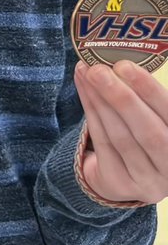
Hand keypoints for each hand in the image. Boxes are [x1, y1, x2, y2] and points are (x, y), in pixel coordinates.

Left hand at [74, 59, 167, 204]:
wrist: (136, 174)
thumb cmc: (153, 131)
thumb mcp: (159, 115)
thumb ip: (149, 97)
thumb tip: (118, 61)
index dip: (149, 91)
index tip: (125, 65)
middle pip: (147, 133)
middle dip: (121, 98)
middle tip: (98, 69)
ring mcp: (148, 181)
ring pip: (120, 137)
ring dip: (100, 101)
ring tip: (87, 72)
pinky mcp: (121, 183)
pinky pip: (103, 143)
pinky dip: (91, 111)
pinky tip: (84, 87)